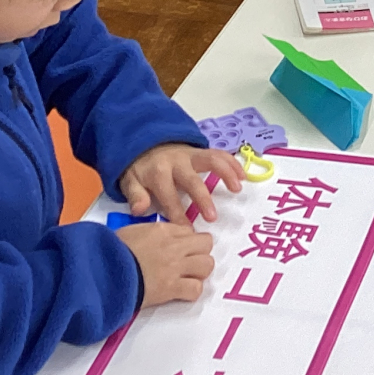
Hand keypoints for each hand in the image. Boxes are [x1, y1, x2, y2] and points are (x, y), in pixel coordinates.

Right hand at [116, 220, 215, 307]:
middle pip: (206, 244)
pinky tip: (182, 293)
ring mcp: (174, 267)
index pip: (189, 231)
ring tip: (189, 277)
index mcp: (161, 230)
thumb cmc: (109, 253)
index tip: (181, 249)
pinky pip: (196, 289)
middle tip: (189, 262)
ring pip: (206, 265)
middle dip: (200, 253)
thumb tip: (151, 240)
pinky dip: (192, 292)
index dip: (187, 241)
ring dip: (200, 272)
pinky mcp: (171, 288)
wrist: (104, 272)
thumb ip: (146, 234)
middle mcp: (173, 246)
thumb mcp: (128, 233)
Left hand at [121, 143, 245, 223]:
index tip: (188, 231)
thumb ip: (135, 196)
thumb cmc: (141, 169)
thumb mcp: (130, 182)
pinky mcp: (200, 152)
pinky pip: (218, 154)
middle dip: (202, 198)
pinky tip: (242, 176)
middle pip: (191, 180)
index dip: (177, 214)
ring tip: (237, 189)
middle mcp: (176, 163)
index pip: (168, 196)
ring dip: (226, 173)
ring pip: (211, 161)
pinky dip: (232, 163)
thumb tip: (139, 210)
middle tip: (212, 217)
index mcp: (158, 173)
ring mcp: (190, 155)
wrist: (145, 143)